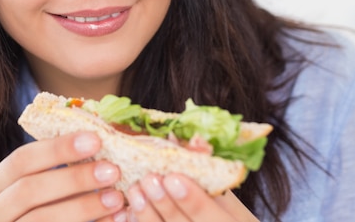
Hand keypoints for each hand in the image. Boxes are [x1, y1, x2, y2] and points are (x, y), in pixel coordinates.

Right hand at [0, 132, 125, 221]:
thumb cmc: (41, 211)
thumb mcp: (39, 188)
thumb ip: (60, 169)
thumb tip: (99, 140)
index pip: (21, 160)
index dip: (58, 148)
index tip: (96, 139)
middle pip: (28, 190)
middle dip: (73, 179)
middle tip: (112, 170)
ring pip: (40, 220)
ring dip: (83, 207)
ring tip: (116, 198)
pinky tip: (112, 219)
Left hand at [125, 173, 258, 221]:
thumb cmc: (227, 215)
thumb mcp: (226, 195)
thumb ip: (208, 173)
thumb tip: (189, 141)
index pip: (212, 218)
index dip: (193, 200)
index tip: (173, 177)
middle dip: (165, 205)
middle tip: (148, 180)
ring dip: (147, 216)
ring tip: (135, 192)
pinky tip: (128, 213)